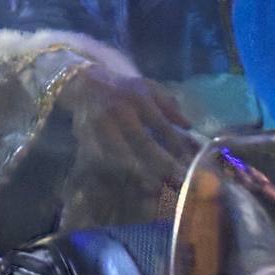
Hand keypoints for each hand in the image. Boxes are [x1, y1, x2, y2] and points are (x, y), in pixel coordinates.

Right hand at [60, 67, 199, 188]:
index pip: (160, 123)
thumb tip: (189, 126)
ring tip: (154, 188)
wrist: (86, 85)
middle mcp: (119, 110)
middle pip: (142, 140)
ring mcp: (101, 124)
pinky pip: (101, 159)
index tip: (189, 162)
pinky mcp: (85, 137)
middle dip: (160, 162)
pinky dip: (115, 173)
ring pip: (120, 153)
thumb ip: (169, 105)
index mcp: (138, 97)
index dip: (175, 143)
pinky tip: (127, 185)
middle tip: (176, 181)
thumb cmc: (125, 90)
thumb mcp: (149, 88)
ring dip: (138, 172)